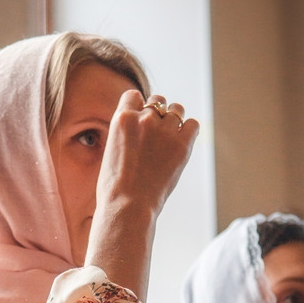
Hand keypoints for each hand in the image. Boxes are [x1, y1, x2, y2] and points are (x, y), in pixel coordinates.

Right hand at [86, 90, 198, 298]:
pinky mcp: (182, 144)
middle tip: (155, 136)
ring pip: (177, 110)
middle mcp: (144, 119)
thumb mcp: (111, 150)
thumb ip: (126, 133)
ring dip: (174, 120)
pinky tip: (180, 145)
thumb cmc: (115, 187)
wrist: (128, 206)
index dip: (137, 108)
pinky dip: (188, 131)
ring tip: (168, 141)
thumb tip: (142, 127)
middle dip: (157, 113)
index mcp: (122, 118)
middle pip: (158, 101)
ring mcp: (165, 131)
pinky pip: (193, 125)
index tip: (139, 123)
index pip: (134, 96)